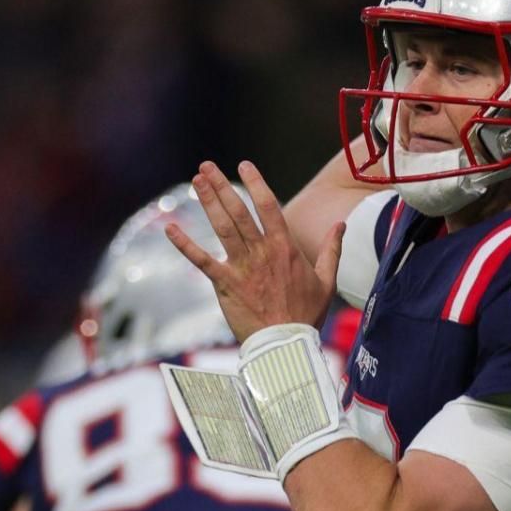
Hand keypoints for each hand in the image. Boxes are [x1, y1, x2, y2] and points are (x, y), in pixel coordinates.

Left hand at [166, 160, 345, 342]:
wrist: (285, 346)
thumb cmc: (306, 316)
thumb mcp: (326, 281)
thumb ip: (331, 250)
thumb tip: (340, 225)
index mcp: (285, 248)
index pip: (269, 206)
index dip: (256, 183)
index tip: (245, 165)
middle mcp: (262, 252)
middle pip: (240, 211)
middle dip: (222, 186)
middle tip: (206, 167)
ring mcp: (242, 267)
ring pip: (223, 228)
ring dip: (208, 202)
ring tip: (197, 181)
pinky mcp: (225, 284)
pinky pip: (201, 261)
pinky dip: (185, 244)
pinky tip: (169, 228)